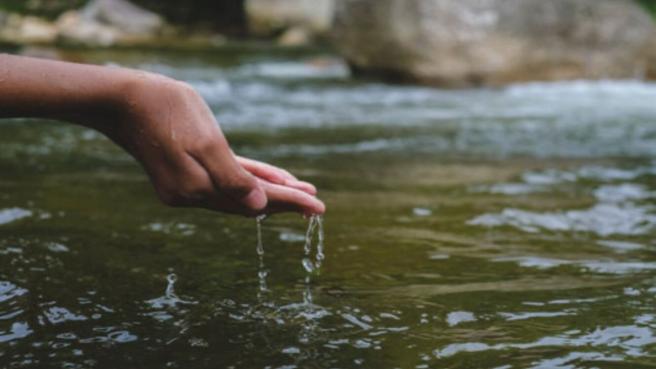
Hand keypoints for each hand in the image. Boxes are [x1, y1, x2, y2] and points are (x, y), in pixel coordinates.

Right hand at [102, 73, 324, 215]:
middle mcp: (192, 195)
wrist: (122, 99)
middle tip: (316, 203)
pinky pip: (226, 181)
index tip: (318, 207)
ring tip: (301, 190)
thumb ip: (232, 177)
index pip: (255, 202)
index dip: (290, 203)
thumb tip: (260, 207)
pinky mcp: (184, 174)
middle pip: (249, 204)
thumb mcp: (204, 141)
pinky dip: (249, 179)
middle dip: (284, 201)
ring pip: (239, 194)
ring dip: (270, 192)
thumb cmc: (165, 111)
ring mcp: (186, 187)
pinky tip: (270, 177)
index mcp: (198, 190)